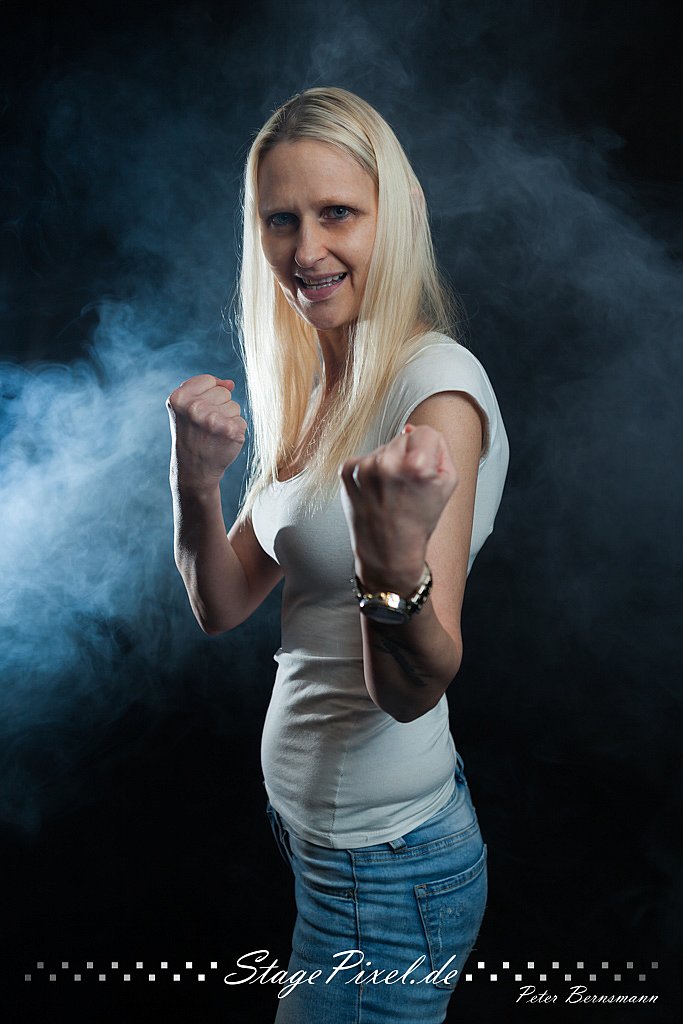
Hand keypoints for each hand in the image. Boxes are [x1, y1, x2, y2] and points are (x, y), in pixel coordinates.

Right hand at [167, 374, 246, 494]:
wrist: (194, 470)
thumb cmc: (191, 434)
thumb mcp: (185, 408)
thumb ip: (203, 388)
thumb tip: (230, 384)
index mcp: (179, 398)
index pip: (208, 381)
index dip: (206, 396)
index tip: (196, 413)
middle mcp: (195, 408)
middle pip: (224, 392)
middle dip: (218, 407)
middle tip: (205, 426)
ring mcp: (214, 420)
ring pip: (234, 406)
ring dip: (227, 419)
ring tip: (213, 434)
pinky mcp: (231, 432)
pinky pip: (241, 421)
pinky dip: (235, 431)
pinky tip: (222, 441)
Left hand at [339, 424, 457, 593]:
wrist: (388, 551)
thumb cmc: (419, 519)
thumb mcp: (447, 483)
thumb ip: (439, 447)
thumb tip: (409, 427)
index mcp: (416, 465)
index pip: (426, 431)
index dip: (430, 451)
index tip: (424, 473)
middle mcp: (386, 463)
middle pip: (403, 437)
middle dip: (408, 456)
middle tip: (407, 487)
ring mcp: (363, 467)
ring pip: (384, 446)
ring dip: (389, 463)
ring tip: (391, 491)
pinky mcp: (347, 472)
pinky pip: (366, 458)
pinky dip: (371, 472)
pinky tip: (376, 492)